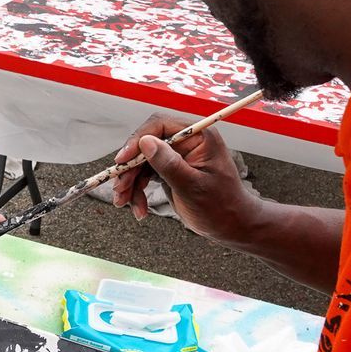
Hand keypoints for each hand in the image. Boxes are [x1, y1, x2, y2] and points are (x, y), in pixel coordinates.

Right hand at [110, 118, 258, 243]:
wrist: (231, 226)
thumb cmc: (221, 206)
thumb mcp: (193, 187)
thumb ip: (170, 164)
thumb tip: (146, 142)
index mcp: (198, 137)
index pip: (160, 125)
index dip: (138, 140)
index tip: (122, 160)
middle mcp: (186, 142)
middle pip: (146, 145)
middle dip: (129, 168)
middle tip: (119, 189)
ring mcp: (176, 156)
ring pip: (141, 162)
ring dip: (130, 183)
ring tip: (124, 204)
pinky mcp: (169, 170)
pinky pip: (145, 176)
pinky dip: (138, 192)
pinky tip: (140, 210)